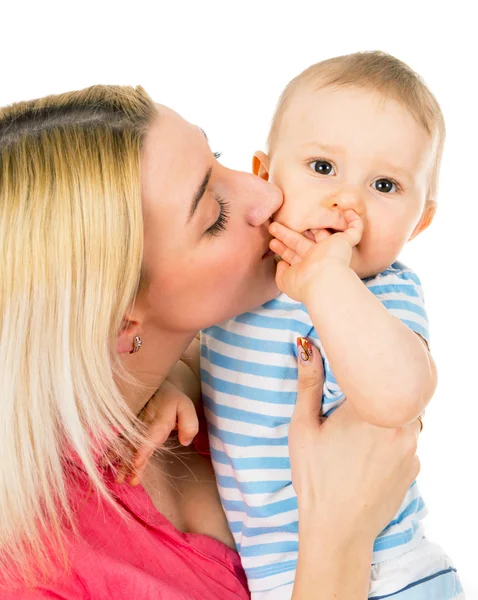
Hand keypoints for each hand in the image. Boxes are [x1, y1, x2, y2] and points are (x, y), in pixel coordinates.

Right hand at [114, 380, 198, 485]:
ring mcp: (133, 428)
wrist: (152, 384)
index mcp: (158, 422)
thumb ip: (189, 424)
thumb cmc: (172, 400)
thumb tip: (185, 442)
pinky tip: (102, 465)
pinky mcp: (127, 429)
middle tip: (122, 480)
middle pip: (134, 446)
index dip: (143, 450)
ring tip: (116, 479)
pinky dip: (110, 452)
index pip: (150, 437)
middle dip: (127, 464)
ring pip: (124, 446)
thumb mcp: (186, 407)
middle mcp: (142, 426)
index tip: (136, 462)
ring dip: (119, 461)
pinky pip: (117, 441)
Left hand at [269, 209, 362, 302]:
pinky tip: (348, 211)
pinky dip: (354, 221)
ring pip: (323, 233)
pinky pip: (354, 230)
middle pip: (302, 242)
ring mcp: (333, 250)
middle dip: (287, 234)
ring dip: (314, 223)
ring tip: (300, 212)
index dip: (283, 248)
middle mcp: (319, 258)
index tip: (272, 242)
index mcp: (305, 268)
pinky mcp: (346, 243)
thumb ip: (281, 273)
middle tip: (273, 226)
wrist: (323, 280)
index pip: (293, 255)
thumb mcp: (285, 281)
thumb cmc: (304, 282)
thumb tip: (280, 263)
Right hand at [290, 337, 419, 542]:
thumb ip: (308, 383)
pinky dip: (394, 435)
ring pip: (405, 412)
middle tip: (356, 392)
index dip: (365, 364)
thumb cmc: (315, 479)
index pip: (375, 369)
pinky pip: (409, 438)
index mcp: (370, 409)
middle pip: (396, 389)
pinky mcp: (415, 466)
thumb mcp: (303, 427)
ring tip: (360, 423)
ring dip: (388, 410)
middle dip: (378, 387)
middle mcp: (400, 424)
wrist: (337, 531)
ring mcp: (412, 447)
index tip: (355, 363)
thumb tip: (306, 346)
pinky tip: (369, 450)